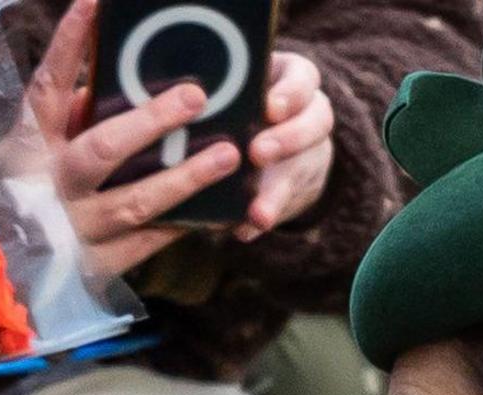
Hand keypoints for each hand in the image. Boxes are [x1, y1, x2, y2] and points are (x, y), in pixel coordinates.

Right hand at [30, 0, 244, 282]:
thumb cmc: (24, 193)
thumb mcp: (33, 150)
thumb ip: (69, 117)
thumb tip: (112, 81)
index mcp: (29, 144)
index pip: (48, 86)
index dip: (69, 43)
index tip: (95, 0)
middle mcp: (49, 184)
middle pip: (103, 148)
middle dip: (152, 121)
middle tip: (196, 95)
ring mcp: (72, 229)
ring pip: (134, 202)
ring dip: (185, 177)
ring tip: (228, 155)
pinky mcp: (95, 265)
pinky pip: (145, 243)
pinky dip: (181, 223)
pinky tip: (217, 206)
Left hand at [233, 48, 333, 240]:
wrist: (264, 140)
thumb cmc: (235, 101)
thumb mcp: (231, 85)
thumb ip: (215, 86)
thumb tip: (167, 94)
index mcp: (290, 80)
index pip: (303, 77)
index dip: (290, 93)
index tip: (269, 108)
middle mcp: (306, 115)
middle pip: (315, 121)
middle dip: (287, 139)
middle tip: (257, 153)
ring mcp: (305, 153)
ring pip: (302, 168)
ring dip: (277, 192)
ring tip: (257, 214)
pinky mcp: (293, 188)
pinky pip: (283, 206)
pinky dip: (260, 220)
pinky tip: (243, 230)